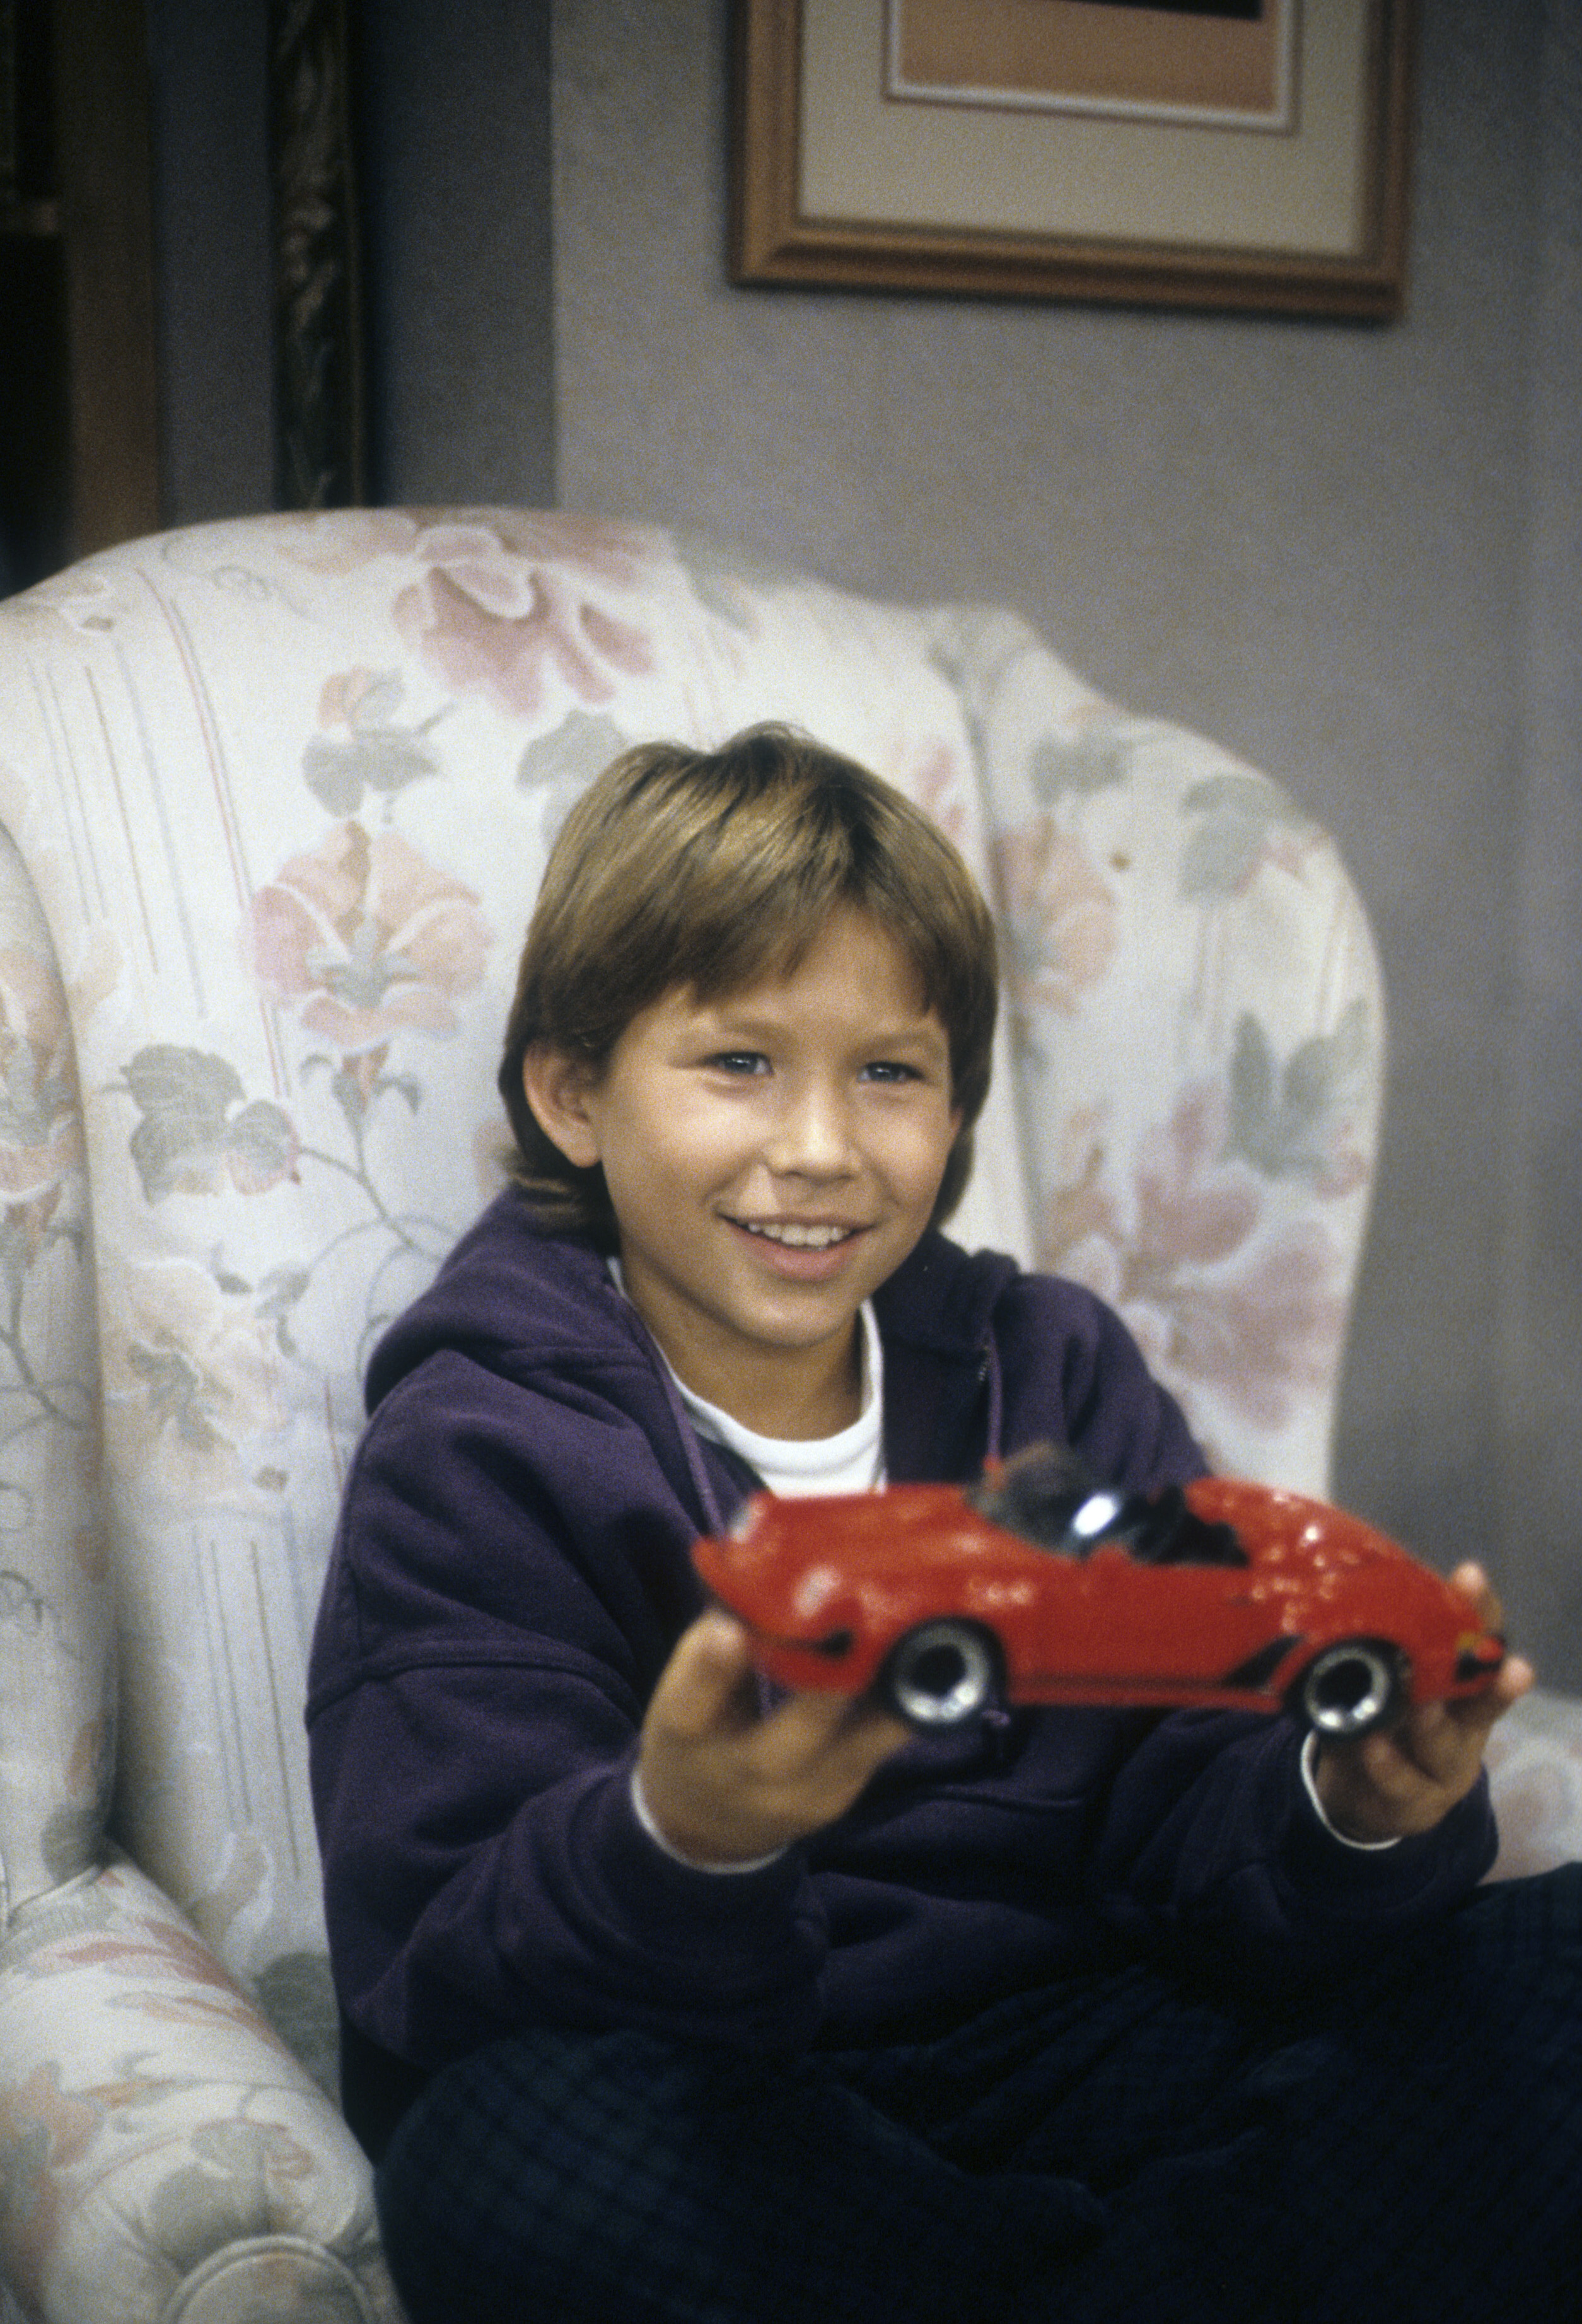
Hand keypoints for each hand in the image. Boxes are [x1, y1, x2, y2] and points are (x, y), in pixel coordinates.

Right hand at [638, 1608, 910, 1866]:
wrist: (707, 1827)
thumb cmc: (694, 1738)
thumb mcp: (680, 1694)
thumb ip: (713, 1643)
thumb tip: (761, 1575)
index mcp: (686, 1738)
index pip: (689, 1707)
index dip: (710, 1664)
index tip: (729, 1626)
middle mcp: (745, 1775)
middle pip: (796, 1731)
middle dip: (835, 1676)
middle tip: (864, 1615)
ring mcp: (803, 1795)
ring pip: (861, 1742)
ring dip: (892, 1687)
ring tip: (916, 1631)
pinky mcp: (842, 1797)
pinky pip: (877, 1746)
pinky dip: (898, 1703)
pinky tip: (918, 1662)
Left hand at [1312, 1564, 1533, 1842]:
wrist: (1362, 1793)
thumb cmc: (1377, 1717)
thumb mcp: (1378, 1678)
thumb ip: (1374, 1643)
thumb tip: (1338, 1579)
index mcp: (1457, 1683)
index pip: (1476, 1640)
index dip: (1478, 1611)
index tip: (1470, 1577)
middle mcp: (1461, 1724)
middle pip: (1482, 1698)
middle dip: (1486, 1678)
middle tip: (1487, 1655)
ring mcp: (1444, 1767)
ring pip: (1445, 1745)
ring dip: (1431, 1724)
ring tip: (1418, 1705)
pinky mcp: (1417, 1804)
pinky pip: (1404, 1784)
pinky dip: (1387, 1765)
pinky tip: (1371, 1746)